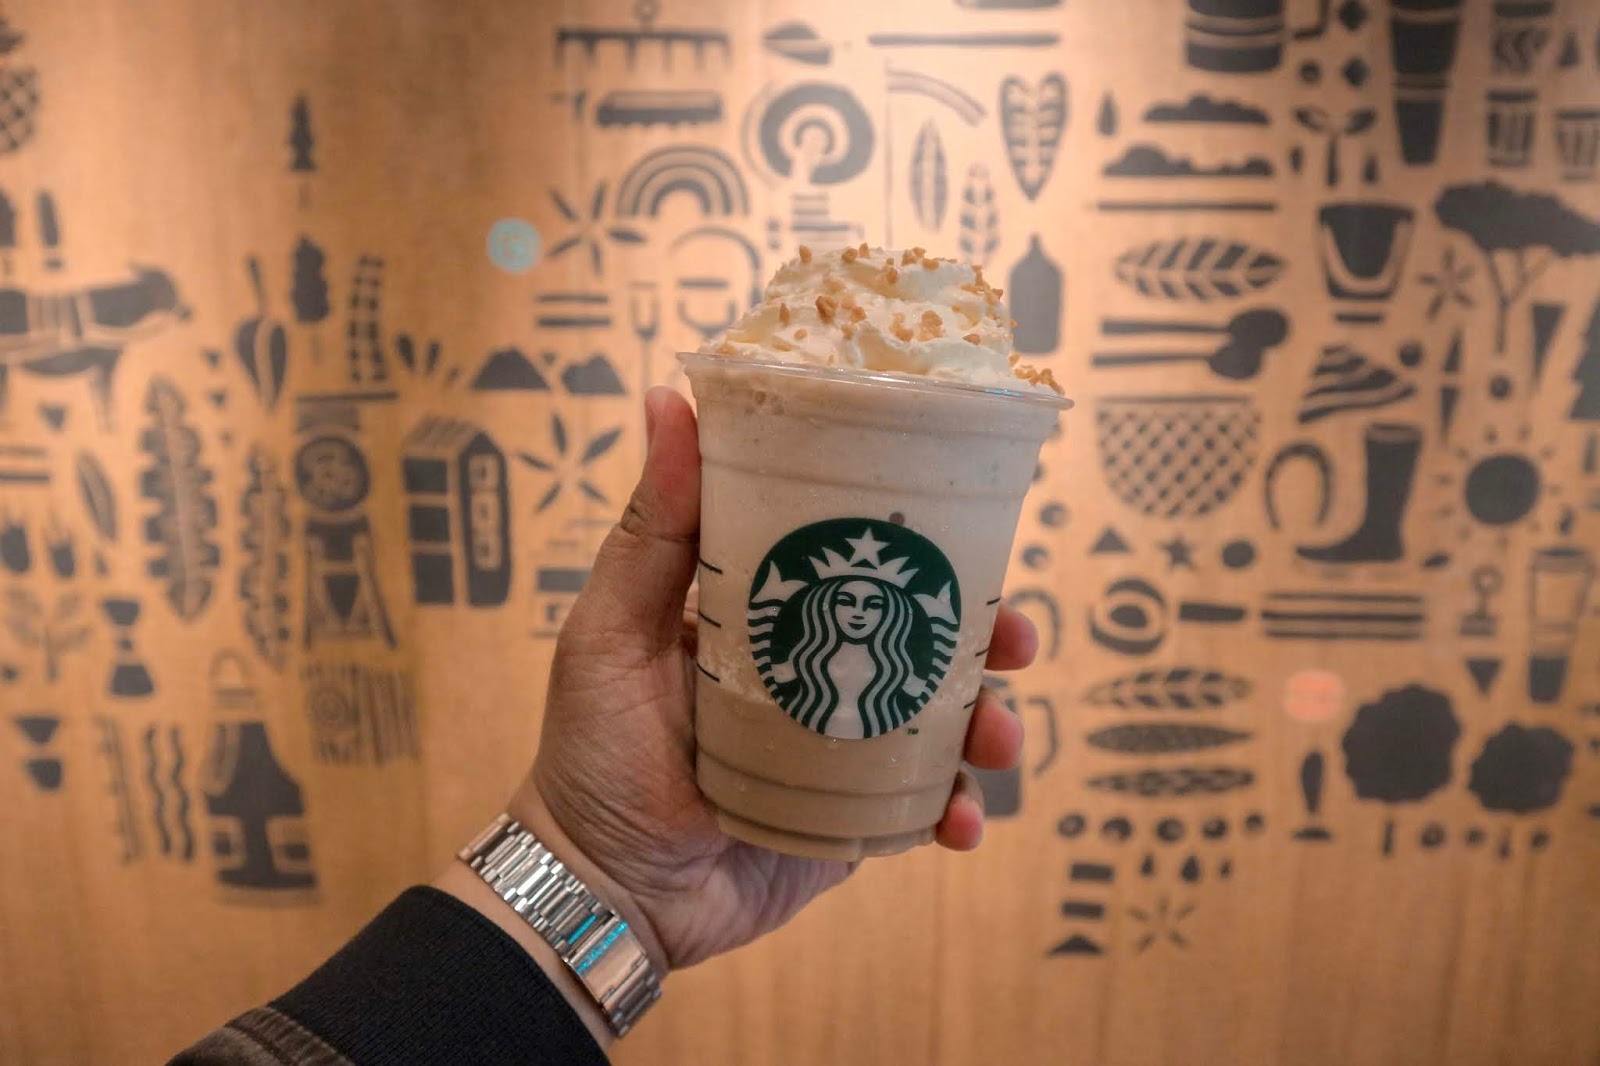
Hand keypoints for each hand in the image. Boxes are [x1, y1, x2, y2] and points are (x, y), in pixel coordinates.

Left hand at [507, 387, 1036, 971]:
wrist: (603, 888)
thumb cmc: (594, 750)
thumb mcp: (613, 629)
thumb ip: (654, 528)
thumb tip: (667, 397)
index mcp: (770, 614)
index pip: (860, 561)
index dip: (921, 544)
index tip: (973, 525)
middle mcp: (818, 672)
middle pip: (924, 635)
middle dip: (986, 634)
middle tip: (1014, 640)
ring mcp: (842, 746)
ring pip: (941, 719)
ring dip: (989, 723)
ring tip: (997, 742)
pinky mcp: (855, 819)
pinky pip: (925, 805)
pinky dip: (954, 812)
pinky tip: (957, 824)